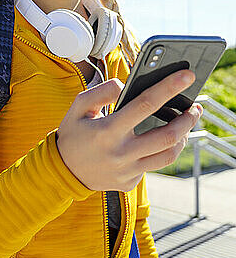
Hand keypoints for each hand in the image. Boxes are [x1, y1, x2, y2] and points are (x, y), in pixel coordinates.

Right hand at [56, 69, 200, 191]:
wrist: (62, 171)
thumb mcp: (78, 106)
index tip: (187, 75)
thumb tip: (127, 85)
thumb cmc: (72, 134)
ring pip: (168, 155)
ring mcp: (127, 171)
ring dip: (182, 137)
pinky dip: (158, 151)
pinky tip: (155, 142)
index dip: (169, 87)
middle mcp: (121, 153)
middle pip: (168, 136)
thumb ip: (102, 91)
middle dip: (188, 118)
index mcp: (108, 130)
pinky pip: (152, 166)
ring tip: (183, 124)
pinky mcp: (129, 183)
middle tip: (195, 107)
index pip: (146, 104)